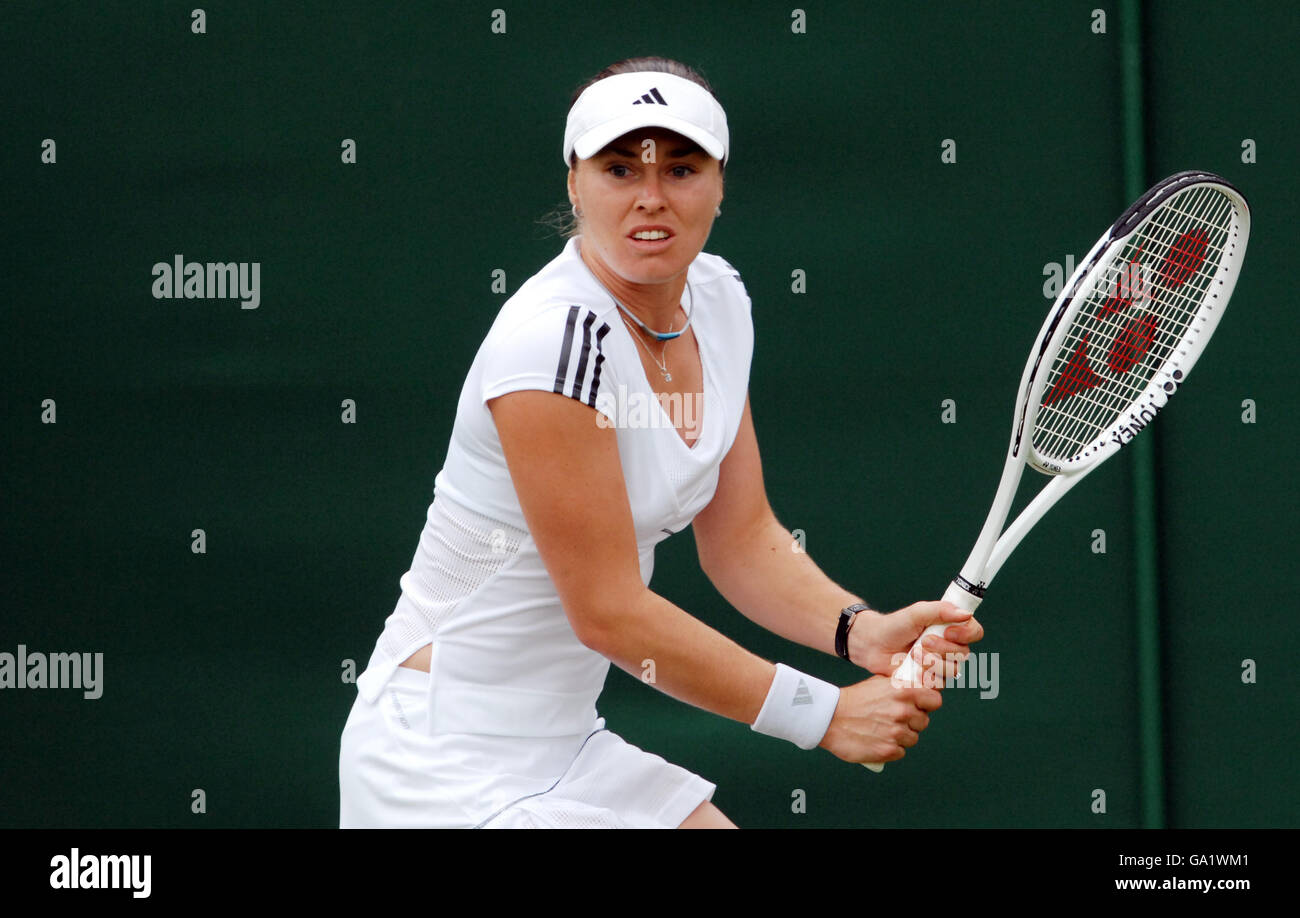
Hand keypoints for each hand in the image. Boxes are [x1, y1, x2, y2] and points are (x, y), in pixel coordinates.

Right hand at [818, 676, 942, 763]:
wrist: (829, 717)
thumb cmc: (854, 699)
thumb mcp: (879, 682)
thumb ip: (902, 686)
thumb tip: (920, 687)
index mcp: (904, 691)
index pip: (935, 701)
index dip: (927, 704)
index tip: (920, 706)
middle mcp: (903, 711)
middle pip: (923, 722)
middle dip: (911, 721)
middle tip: (892, 719)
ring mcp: (897, 732)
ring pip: (912, 738)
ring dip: (901, 737)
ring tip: (882, 730)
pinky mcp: (888, 750)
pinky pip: (900, 752)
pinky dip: (891, 749)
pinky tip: (877, 740)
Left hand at [849, 601, 983, 682]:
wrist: (873, 645)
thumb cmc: (894, 625)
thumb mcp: (916, 612)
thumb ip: (940, 610)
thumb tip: (966, 613)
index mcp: (950, 627)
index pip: (975, 632)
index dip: (966, 634)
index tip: (948, 631)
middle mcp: (949, 647)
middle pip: (964, 654)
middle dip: (942, 648)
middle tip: (922, 642)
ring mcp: (940, 665)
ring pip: (953, 670)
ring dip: (932, 662)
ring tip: (913, 654)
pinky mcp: (930, 680)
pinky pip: (939, 684)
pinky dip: (925, 676)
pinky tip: (912, 669)